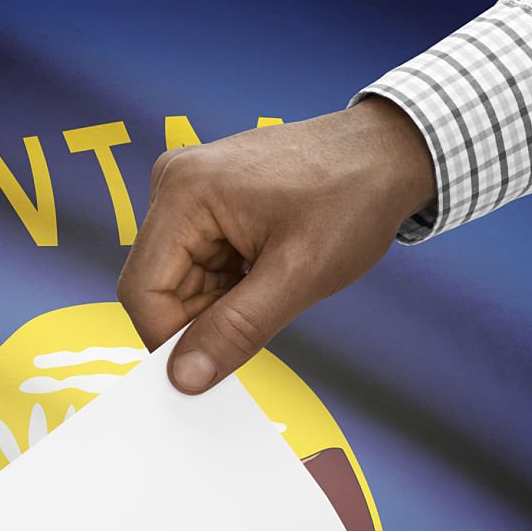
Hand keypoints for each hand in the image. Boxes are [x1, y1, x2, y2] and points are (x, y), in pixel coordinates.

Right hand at [117, 97, 436, 392]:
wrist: (389, 153)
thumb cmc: (353, 197)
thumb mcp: (298, 275)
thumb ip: (236, 330)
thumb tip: (184, 377)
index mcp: (184, 193)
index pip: (143, 291)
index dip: (167, 340)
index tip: (203, 371)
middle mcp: (173, 185)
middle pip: (157, 288)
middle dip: (198, 321)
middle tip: (254, 325)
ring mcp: (185, 192)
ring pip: (176, 283)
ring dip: (215, 306)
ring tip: (270, 289)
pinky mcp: (201, 203)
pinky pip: (194, 267)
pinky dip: (224, 289)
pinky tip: (263, 277)